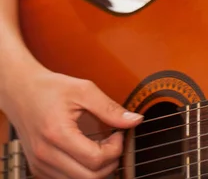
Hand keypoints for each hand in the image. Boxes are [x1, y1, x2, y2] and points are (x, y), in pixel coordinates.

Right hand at [4, 67, 142, 178]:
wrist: (21, 91)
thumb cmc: (50, 88)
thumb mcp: (84, 90)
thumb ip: (110, 108)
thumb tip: (134, 120)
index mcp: (58, 134)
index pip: (95, 159)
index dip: (116, 149)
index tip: (119, 133)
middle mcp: (46, 155)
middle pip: (89, 177)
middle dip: (110, 161)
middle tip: (114, 141)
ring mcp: (41, 165)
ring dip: (97, 168)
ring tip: (102, 145)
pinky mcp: (39, 168)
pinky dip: (83, 170)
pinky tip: (89, 151)